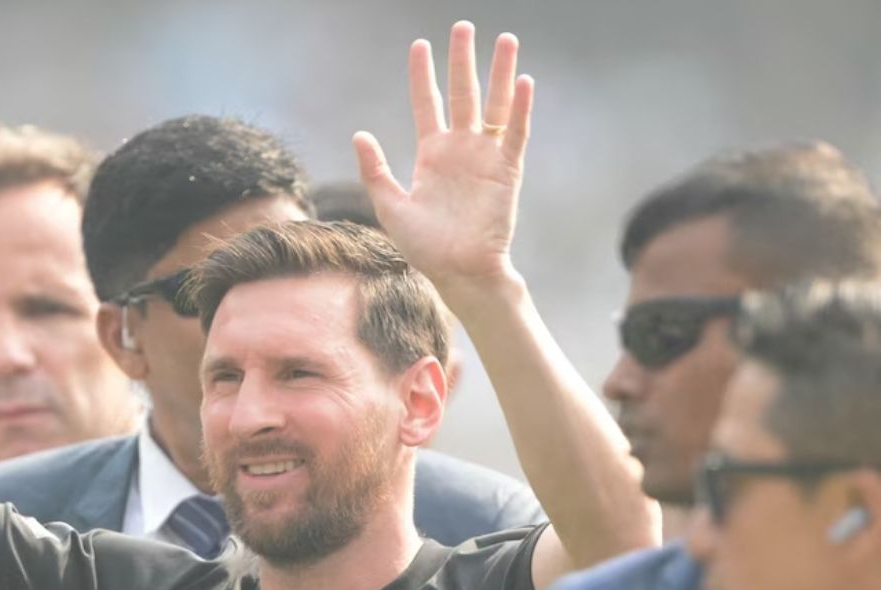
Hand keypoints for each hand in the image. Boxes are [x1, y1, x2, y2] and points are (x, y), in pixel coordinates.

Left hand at [353, 22, 532, 295]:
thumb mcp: (390, 206)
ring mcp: (486, 158)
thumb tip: (359, 133)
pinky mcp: (507, 172)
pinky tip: (522, 81)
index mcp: (432, 155)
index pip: (426, 104)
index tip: (420, 45)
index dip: (423, 75)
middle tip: (464, 26)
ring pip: (494, 106)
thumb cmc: (424, 247)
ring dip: (498, 73)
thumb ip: (375, 170)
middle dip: (462, 61)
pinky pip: (515, 134)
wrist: (458, 272)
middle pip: (462, 94)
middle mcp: (460, 149)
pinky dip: (520, 109)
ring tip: (505, 39)